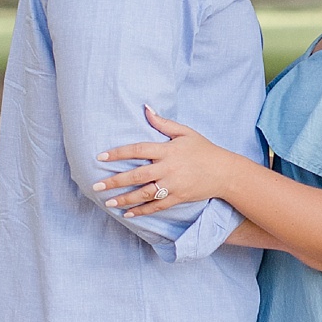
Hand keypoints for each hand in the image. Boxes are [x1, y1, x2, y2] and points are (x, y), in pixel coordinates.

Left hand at [94, 107, 231, 212]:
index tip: (101, 157)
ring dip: (125, 199)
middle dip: (115, 181)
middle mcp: (168, 168)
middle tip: (96, 186)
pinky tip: (128, 213)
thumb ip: (163, 122)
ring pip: (144, 194)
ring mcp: (173, 185)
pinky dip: (142, 211)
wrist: (225, 172)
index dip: (119, 153)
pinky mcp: (178, 198)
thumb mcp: (185, 132)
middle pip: (137, 176)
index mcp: (168, 150)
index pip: (138, 150)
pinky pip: (157, 206)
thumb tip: (145, 108)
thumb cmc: (203, 149)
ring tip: (108, 202)